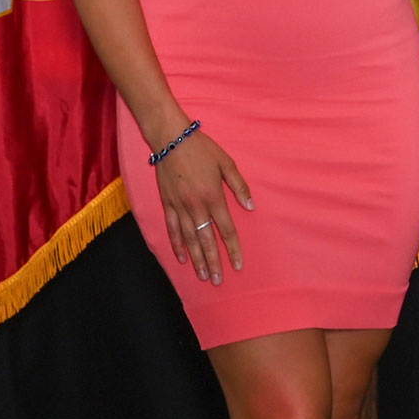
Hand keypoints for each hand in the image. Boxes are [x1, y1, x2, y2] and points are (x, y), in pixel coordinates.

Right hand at [153, 128, 253, 284]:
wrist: (170, 138)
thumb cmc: (202, 148)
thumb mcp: (226, 163)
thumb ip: (239, 186)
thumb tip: (251, 206)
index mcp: (213, 197)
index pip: (226, 229)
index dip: (232, 249)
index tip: (238, 265)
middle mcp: (196, 206)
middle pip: (207, 240)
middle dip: (213, 262)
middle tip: (218, 280)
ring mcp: (180, 206)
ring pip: (189, 239)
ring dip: (197, 259)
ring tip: (203, 275)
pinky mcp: (167, 204)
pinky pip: (172, 229)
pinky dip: (177, 245)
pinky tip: (182, 258)